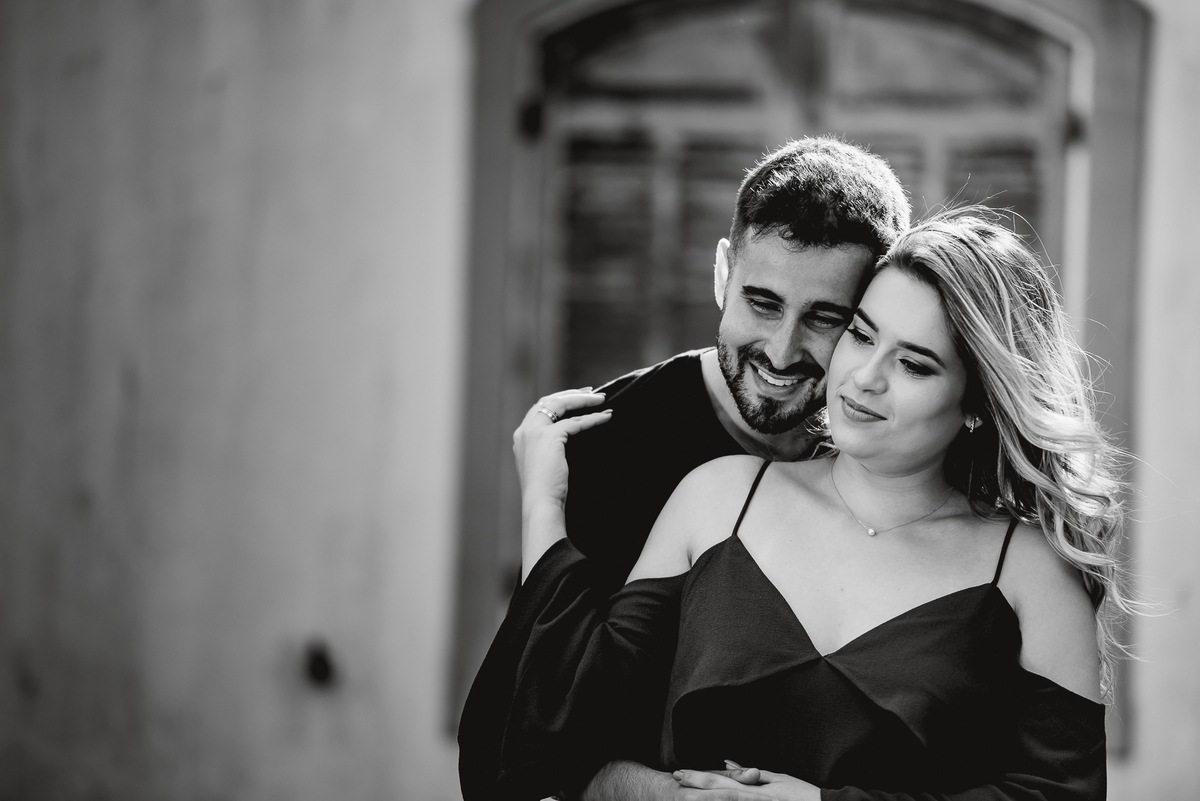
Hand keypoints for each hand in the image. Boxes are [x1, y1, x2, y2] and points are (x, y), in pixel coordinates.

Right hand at [513, 388, 609, 506]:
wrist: (540, 503)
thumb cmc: (545, 491)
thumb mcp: (543, 464)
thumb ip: (548, 449)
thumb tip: (566, 442)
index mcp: (522, 436)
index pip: (539, 409)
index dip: (558, 400)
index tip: (576, 398)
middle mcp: (525, 430)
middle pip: (549, 400)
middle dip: (571, 394)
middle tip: (591, 392)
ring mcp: (535, 432)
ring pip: (561, 404)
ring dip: (583, 400)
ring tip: (602, 400)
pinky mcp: (550, 437)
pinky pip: (576, 422)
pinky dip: (593, 418)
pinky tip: (605, 417)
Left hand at [672, 762, 820, 800]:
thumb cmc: (800, 794)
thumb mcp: (776, 778)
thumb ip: (749, 773)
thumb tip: (726, 763)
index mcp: (754, 789)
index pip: (720, 781)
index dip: (699, 777)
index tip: (680, 773)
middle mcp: (753, 800)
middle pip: (718, 794)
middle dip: (694, 790)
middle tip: (675, 782)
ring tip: (683, 796)